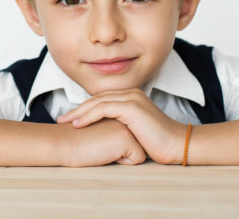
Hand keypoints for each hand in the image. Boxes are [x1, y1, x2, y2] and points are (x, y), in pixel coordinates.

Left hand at [57, 88, 188, 164]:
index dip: (84, 108)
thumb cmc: (157, 143)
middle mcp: (131, 93)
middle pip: (97, 98)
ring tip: (65, 122)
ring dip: (79, 112)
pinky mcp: (132, 107)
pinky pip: (104, 109)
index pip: (102, 98)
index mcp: (132, 96)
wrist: (177, 144)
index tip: (70, 119)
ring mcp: (132, 98)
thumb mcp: (135, 131)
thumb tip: (103, 134)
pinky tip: (78, 124)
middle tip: (62, 120)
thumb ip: (121, 125)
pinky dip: (89, 116)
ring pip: (98, 102)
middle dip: (77, 109)